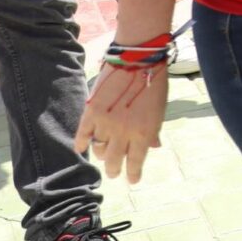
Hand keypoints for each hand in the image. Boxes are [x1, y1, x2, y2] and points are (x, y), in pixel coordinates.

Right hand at [74, 61, 168, 182]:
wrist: (138, 60)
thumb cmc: (154, 84)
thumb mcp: (160, 111)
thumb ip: (154, 131)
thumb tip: (154, 147)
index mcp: (144, 133)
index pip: (136, 162)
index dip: (133, 174)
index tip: (132, 180)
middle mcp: (123, 133)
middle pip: (114, 161)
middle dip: (114, 170)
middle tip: (113, 172)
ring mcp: (106, 123)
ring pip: (98, 150)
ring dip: (101, 155)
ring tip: (103, 156)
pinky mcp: (91, 113)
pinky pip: (82, 135)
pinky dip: (81, 143)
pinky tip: (81, 148)